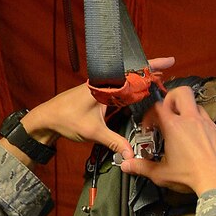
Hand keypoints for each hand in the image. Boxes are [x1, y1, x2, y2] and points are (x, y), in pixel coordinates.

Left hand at [21, 58, 175, 159]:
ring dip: (141, 78)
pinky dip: (131, 86)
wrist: (46, 118)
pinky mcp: (98, 92)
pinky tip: (137, 91)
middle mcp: (103, 82)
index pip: (133, 73)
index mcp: (104, 85)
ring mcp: (100, 86)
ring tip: (158, 79)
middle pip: (132, 72)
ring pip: (126, 78)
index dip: (152, 66)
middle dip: (150, 70)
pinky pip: (119, 86)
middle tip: (168, 69)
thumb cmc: (66, 119)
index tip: (168, 61)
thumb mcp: (93, 132)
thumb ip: (115, 142)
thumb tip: (130, 154)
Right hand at [118, 86, 215, 196]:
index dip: (150, 113)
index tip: (150, 126)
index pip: (158, 106)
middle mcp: (191, 119)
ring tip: (182, 127)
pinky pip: (207, 119)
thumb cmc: (190, 176)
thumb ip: (142, 167)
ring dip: (187, 111)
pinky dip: (200, 123)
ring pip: (196, 105)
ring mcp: (207, 123)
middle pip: (181, 92)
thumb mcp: (162, 174)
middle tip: (168, 113)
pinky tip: (197, 138)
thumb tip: (126, 166)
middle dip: (172, 98)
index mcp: (174, 126)